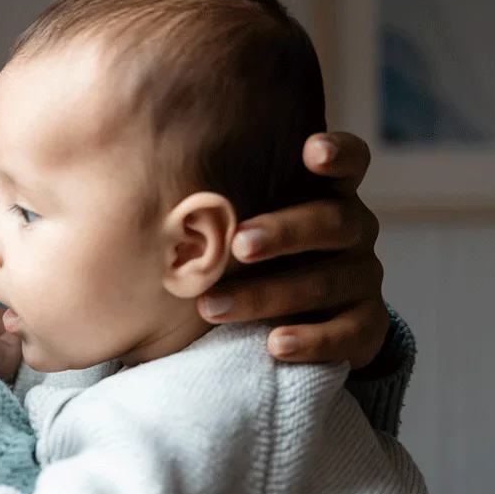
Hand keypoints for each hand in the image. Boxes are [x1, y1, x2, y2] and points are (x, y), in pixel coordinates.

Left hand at [197, 132, 389, 368]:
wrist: (295, 317)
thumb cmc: (251, 252)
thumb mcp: (241, 218)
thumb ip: (213, 193)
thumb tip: (126, 148)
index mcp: (329, 194)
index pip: (351, 160)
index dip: (338, 153)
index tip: (310, 150)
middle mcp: (354, 230)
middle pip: (334, 221)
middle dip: (283, 232)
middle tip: (237, 244)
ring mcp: (364, 278)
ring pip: (325, 282)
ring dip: (267, 295)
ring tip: (212, 308)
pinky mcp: (368, 326)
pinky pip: (348, 334)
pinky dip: (311, 340)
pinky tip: (274, 345)